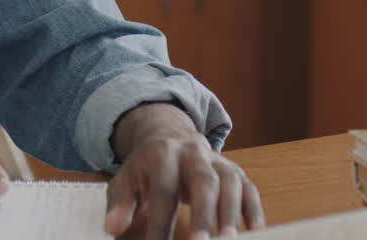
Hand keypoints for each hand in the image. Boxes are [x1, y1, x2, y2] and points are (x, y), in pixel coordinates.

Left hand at [104, 103, 262, 238]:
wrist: (169, 136)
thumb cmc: (146, 167)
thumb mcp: (126, 179)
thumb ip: (120, 203)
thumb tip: (112, 228)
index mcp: (163, 154)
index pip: (164, 190)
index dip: (161, 221)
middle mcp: (194, 153)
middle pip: (203, 181)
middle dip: (204, 215)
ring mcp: (218, 160)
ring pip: (231, 183)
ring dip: (232, 215)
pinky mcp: (235, 171)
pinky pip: (249, 190)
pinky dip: (253, 213)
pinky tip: (254, 234)